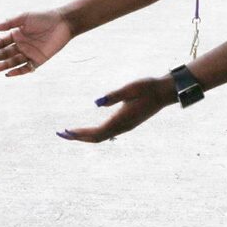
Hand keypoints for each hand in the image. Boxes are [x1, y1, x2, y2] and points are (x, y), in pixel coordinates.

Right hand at [0, 9, 72, 75]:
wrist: (62, 22)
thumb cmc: (43, 17)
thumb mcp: (23, 17)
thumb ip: (8, 23)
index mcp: (16, 34)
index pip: (0, 43)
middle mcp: (21, 45)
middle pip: (4, 53)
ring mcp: (29, 53)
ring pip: (13, 61)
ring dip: (2, 66)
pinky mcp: (38, 60)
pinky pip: (26, 68)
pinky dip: (18, 71)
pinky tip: (8, 73)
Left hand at [56, 76, 176, 142]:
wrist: (165, 92)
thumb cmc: (148, 87)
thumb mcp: (130, 88)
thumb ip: (114, 96)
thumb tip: (97, 102)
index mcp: (121, 120)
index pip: (96, 132)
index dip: (80, 134)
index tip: (66, 131)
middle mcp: (122, 127)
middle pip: (96, 138)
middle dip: (78, 137)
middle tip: (61, 134)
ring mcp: (126, 126)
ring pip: (102, 137)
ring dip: (85, 136)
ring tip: (71, 133)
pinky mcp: (128, 123)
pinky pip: (107, 133)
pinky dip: (95, 133)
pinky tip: (89, 130)